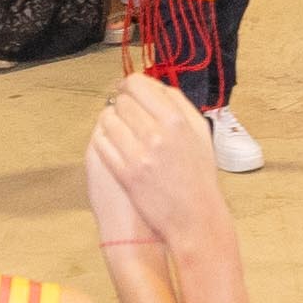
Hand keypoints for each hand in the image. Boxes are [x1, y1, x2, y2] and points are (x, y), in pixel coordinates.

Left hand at [86, 69, 227, 252]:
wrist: (195, 217)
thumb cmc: (199, 176)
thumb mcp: (200, 133)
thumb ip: (179, 105)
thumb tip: (154, 86)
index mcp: (177, 120)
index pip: (139, 84)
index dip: (128, 85)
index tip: (127, 91)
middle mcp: (157, 134)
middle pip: (121, 101)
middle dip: (121, 104)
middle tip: (125, 114)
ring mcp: (139, 154)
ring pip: (108, 120)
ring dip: (110, 122)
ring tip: (119, 130)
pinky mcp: (125, 173)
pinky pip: (102, 143)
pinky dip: (104, 140)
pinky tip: (112, 145)